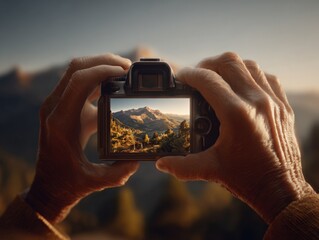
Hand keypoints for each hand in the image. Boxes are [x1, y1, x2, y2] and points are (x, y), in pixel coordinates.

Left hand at [25, 54, 138, 223]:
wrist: (48, 186)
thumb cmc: (68, 182)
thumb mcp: (96, 180)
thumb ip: (120, 172)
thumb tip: (139, 158)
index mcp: (62, 122)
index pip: (79, 81)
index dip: (103, 70)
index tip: (124, 72)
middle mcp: (55, 108)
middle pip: (77, 68)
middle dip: (104, 61)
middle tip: (128, 66)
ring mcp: (56, 105)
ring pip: (76, 71)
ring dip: (100, 66)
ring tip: (123, 72)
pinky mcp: (62, 107)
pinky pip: (77, 83)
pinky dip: (96, 78)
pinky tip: (113, 84)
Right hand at [156, 52, 314, 222]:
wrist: (281, 189)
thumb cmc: (247, 179)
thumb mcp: (210, 170)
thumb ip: (181, 166)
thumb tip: (161, 163)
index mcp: (236, 114)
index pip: (207, 80)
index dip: (189, 74)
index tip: (180, 77)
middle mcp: (257, 102)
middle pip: (229, 62)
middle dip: (207, 64)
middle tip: (197, 75)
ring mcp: (273, 101)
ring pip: (249, 65)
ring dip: (230, 67)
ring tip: (217, 77)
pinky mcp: (283, 106)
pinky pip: (267, 77)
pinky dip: (251, 75)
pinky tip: (241, 86)